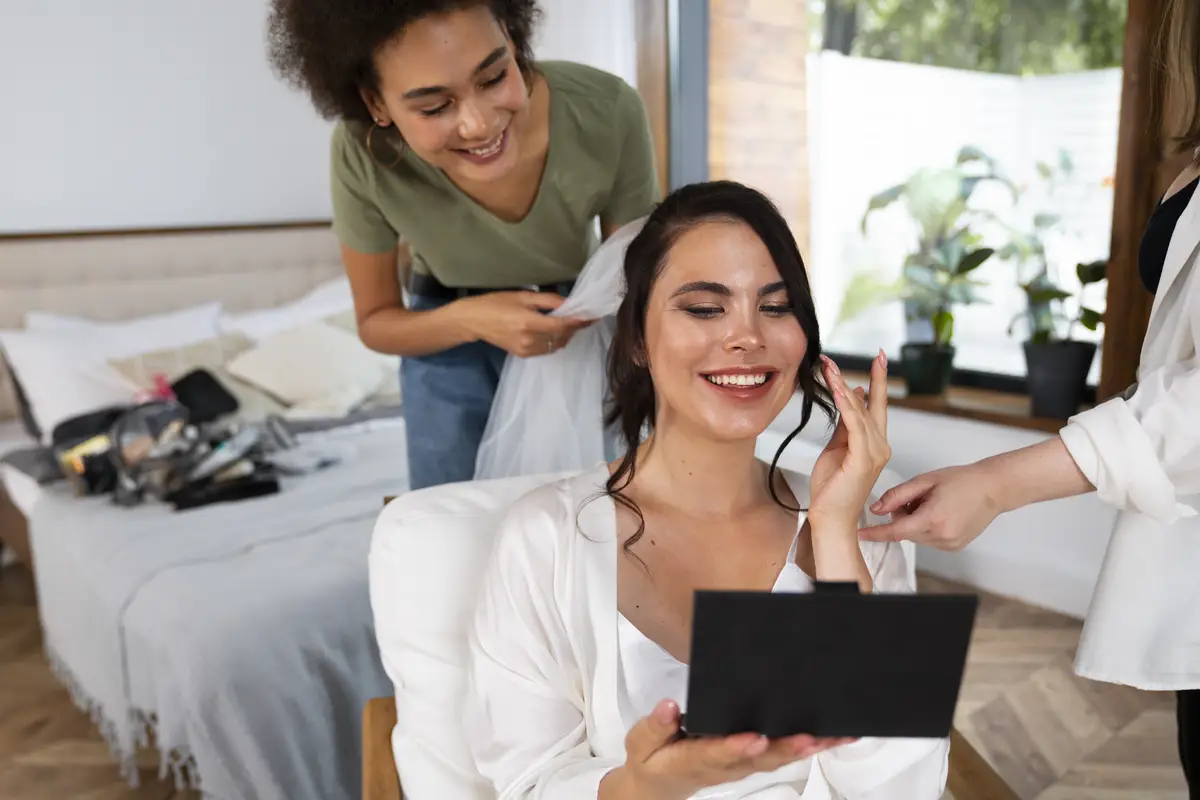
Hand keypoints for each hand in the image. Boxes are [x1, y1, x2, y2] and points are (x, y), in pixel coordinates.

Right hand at [455, 291, 592, 356]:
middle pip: (562, 336)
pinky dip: (555, 341)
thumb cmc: (496, 303)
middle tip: (582, 317)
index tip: (592, 317)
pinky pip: (547, 350)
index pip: (562, 325)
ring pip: (556, 345)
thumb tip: (570, 303)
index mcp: (528, 323)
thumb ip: (548, 300)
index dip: (579, 321)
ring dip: (566, 335)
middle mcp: (529, 340)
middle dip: (575, 327)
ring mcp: (526, 350)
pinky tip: (554, 331)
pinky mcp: (523, 355)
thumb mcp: (523, 296)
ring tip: (569, 323)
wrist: (473, 320)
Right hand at [604, 700, 853, 799]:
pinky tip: (832, 735)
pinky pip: (783, 755)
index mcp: (695, 760)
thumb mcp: (640, 743)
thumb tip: (670, 706)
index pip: (717, 754)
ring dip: (807, 748)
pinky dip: (808, 747)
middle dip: (787, 748)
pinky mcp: (753, 760)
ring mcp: (742, 765)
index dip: (736, 747)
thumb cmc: (652, 759)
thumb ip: (655, 726)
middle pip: (760, 759)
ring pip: (778, 759)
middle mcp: (725, 765)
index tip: (754, 738)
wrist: (659, 785)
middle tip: (811, 737)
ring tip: (835, 734)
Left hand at [808, 352, 891, 526]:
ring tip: (829, 367)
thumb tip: (850, 400)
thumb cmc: (833, 489)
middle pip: (873, 405)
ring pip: (861, 411)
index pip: (876, 408)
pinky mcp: (863, 459)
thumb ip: (845, 427)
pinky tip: (838, 389)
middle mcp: (880, 446)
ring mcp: (875, 453)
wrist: (831, 518)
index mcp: (874, 444)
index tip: (877, 360)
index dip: (876, 383)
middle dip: (870, 377)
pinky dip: (846, 405)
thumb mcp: (836, 449)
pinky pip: (855, 425)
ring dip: (843, 387)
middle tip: (864, 355)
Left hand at [858, 462, 1001, 549]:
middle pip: (905, 532)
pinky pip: (929, 539)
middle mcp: (942, 536)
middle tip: (916, 498)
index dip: (875, 533)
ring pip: (916, 537)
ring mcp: (949, 544)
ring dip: (915, 523)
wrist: (993, 488)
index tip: (860, 535)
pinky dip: (927, 528)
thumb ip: (897, 496)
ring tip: (932, 504)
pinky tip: (941, 513)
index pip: (895, 531)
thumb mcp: (924, 481)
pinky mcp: (954, 547)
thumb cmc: (961, 479)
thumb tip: (876, 509)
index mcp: (933, 519)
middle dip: (902, 517)